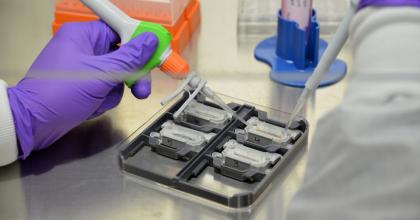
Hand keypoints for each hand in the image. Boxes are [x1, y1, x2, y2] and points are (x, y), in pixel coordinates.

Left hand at [7, 21, 157, 157]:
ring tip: (98, 100)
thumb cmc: (60, 93)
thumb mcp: (100, 74)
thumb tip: (150, 41)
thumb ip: (130, 58)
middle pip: (122, 56)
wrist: (32, 124)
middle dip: (131, 76)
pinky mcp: (85, 88)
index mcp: (84, 36)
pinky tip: (91, 106)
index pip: (119, 31)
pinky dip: (104, 100)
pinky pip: (107, 90)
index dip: (138, 42)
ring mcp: (85, 70)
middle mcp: (84, 50)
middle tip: (141, 89)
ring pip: (117, 77)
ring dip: (114, 91)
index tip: (154, 53)